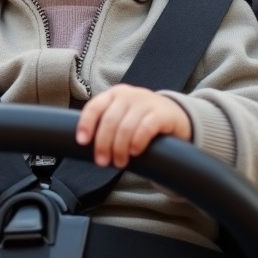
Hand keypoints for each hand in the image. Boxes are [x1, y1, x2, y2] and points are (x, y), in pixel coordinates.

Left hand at [75, 84, 191, 167]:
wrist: (175, 116)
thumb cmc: (141, 120)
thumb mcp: (122, 116)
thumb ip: (106, 125)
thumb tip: (86, 146)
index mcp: (114, 95)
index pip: (94, 107)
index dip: (86, 124)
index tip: (82, 142)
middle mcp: (128, 95)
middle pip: (109, 121)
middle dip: (103, 144)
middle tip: (102, 162)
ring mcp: (146, 102)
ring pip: (126, 126)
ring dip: (120, 148)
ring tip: (120, 162)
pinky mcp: (162, 113)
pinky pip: (146, 128)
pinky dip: (137, 142)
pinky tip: (135, 152)